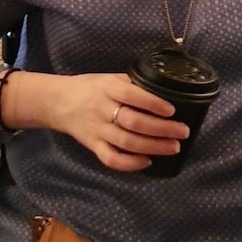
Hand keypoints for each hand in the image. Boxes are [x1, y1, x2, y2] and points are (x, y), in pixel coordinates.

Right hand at [48, 74, 189, 171]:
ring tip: (173, 147)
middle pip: (133, 122)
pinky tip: (147, 161)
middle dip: (161, 129)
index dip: (153, 104)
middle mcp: (101, 109)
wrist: (58, 102)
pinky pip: (110, 159)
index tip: (172, 110)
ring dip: (152, 146)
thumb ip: (132, 84)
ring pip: (126, 142)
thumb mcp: (109, 78)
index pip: (132, 95)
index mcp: (108, 88)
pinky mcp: (92, 146)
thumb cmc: (91, 88)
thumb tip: (165, 91)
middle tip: (182, 132)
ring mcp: (96, 130)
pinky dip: (129, 164)